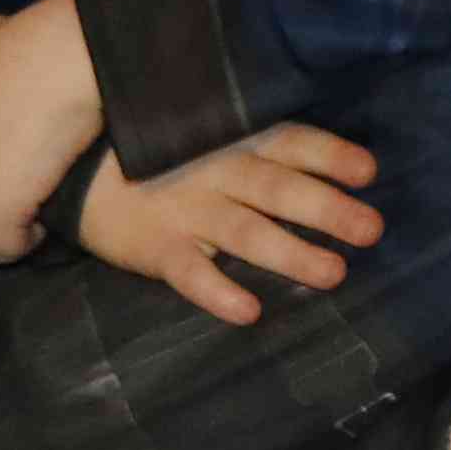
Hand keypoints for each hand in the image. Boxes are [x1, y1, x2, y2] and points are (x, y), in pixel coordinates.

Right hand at [74, 118, 387, 324]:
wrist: (79, 172)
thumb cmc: (168, 157)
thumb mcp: (214, 137)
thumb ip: (264, 149)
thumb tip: (336, 171)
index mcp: (237, 141)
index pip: (290, 142)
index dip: (330, 156)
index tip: (369, 172)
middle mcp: (217, 172)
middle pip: (278, 188)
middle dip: (326, 209)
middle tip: (371, 230)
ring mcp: (186, 210)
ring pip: (245, 231)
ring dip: (290, 253)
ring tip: (334, 273)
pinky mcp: (157, 247)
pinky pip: (189, 273)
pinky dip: (218, 292)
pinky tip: (249, 311)